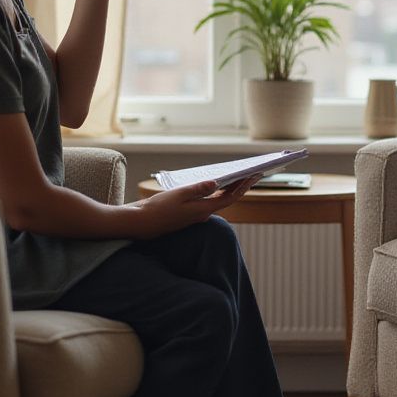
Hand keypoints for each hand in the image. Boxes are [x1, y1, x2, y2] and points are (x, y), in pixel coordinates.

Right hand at [132, 175, 257, 238]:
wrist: (142, 223)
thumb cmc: (159, 208)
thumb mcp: (179, 194)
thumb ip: (198, 189)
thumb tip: (216, 183)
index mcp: (203, 210)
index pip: (230, 197)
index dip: (244, 186)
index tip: (254, 176)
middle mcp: (203, 214)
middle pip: (227, 199)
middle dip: (240, 186)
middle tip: (252, 173)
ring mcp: (196, 215)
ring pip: (218, 200)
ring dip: (229, 189)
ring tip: (239, 176)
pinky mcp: (189, 214)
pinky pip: (208, 202)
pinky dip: (216, 192)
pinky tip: (217, 184)